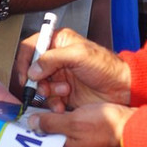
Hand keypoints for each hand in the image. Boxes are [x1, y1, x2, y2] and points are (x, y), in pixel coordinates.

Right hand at [14, 27, 130, 110]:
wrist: (121, 88)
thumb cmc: (106, 66)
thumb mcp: (79, 55)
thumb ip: (53, 59)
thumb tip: (32, 70)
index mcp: (58, 42)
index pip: (31, 46)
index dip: (24, 61)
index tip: (26, 75)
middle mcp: (56, 59)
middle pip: (32, 70)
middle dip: (37, 82)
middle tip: (45, 87)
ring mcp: (59, 76)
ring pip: (39, 87)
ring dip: (48, 93)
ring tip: (64, 92)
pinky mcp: (63, 93)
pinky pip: (48, 100)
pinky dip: (53, 104)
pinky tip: (63, 104)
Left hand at [26, 103, 134, 146]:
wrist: (132, 127)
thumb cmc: (105, 126)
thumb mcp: (74, 122)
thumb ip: (51, 123)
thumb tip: (32, 123)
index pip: (40, 145)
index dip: (31, 131)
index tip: (24, 117)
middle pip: (49, 136)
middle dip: (43, 122)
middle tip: (38, 105)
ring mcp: (81, 143)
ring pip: (61, 129)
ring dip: (55, 116)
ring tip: (53, 101)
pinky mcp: (90, 134)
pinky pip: (73, 125)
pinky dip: (67, 115)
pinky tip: (67, 104)